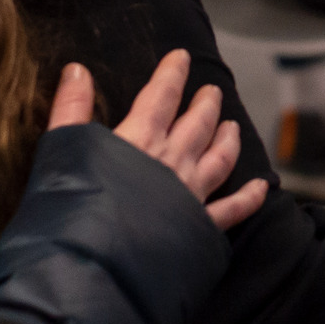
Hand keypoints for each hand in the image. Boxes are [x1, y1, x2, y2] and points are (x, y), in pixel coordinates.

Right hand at [47, 57, 266, 231]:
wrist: (93, 266)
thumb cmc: (70, 210)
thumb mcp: (62, 151)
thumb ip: (72, 109)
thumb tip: (77, 70)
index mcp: (141, 140)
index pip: (161, 96)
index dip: (172, 73)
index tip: (182, 57)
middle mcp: (173, 162)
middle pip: (197, 123)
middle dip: (206, 103)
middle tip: (212, 91)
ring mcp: (191, 195)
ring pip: (219, 158)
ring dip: (228, 139)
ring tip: (232, 125)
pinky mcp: (199, 228)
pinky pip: (232, 210)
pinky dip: (249, 198)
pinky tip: (261, 187)